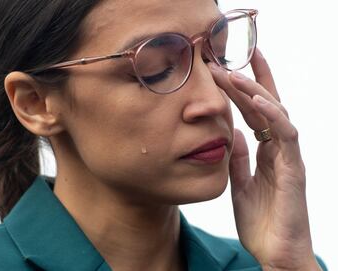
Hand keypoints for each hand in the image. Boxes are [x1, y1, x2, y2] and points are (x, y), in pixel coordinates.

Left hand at [209, 49, 320, 269]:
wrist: (275, 253)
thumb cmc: (262, 222)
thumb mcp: (241, 185)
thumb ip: (240, 160)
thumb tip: (234, 135)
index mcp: (266, 152)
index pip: (256, 114)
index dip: (244, 90)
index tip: (228, 68)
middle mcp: (279, 149)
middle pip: (267, 106)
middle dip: (249, 80)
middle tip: (227, 58)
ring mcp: (288, 157)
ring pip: (276, 114)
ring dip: (256, 91)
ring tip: (235, 72)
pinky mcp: (294, 169)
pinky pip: (286, 136)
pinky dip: (273, 116)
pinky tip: (259, 100)